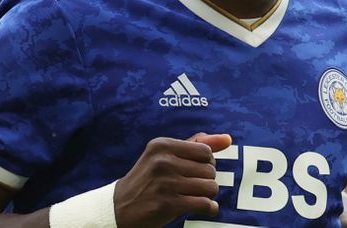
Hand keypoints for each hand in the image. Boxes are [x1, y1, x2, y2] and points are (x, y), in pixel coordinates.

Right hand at [113, 133, 231, 227]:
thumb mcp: (164, 156)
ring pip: (210, 187)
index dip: (206, 162)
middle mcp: (162, 161)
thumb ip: (196, 144)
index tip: (196, 171)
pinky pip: (204, 204)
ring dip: (209, 195)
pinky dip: (210, 208)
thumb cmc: (148, 179)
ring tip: (198, 196)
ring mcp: (164, 183)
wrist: (118, 208)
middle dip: (207, 180)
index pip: (205, 150)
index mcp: (162, 145)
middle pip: (210, 169)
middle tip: (194, 186)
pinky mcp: (167, 205)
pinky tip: (204, 208)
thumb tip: (228, 138)